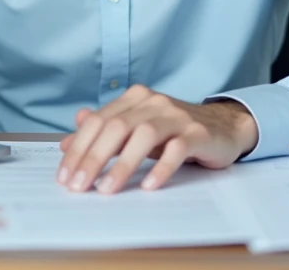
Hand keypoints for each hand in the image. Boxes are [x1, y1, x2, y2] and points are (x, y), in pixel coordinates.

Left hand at [56, 85, 258, 193]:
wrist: (222, 127)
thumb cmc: (173, 131)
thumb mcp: (134, 130)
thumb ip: (102, 133)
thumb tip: (65, 143)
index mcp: (133, 99)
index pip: (97, 121)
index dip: (78, 148)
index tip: (65, 176)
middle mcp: (153, 102)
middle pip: (116, 127)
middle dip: (93, 158)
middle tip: (79, 186)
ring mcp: (176, 116)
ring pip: (143, 135)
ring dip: (122, 165)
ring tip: (107, 189)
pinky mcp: (198, 133)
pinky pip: (177, 148)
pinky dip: (161, 167)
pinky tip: (148, 185)